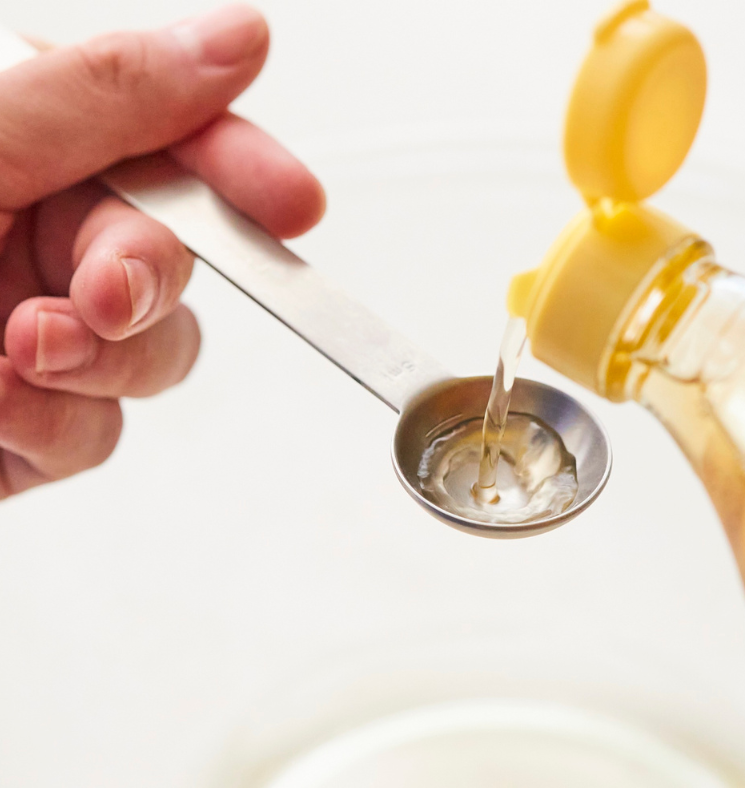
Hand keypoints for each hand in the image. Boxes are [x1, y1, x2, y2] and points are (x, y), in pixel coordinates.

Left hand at [0, 5, 324, 497]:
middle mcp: (25, 236)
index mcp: (12, 145)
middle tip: (104, 293)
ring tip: (22, 355)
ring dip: (104, 360)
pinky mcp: (15, 428)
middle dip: (148, 278)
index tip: (291, 202)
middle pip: (169, 257)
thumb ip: (97, 97)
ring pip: (150, 355)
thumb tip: (233, 40)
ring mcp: (27, 336)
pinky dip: (56, 427)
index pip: (159, 141)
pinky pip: (91, 432)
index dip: (235, 167)